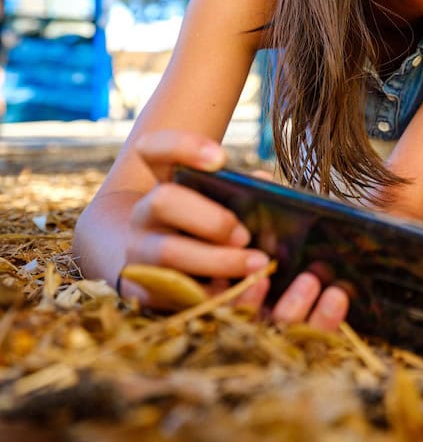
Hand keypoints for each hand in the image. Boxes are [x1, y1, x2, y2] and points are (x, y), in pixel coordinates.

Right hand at [120, 131, 348, 330]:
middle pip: (164, 200)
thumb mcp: (217, 202)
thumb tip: (267, 188)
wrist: (152, 267)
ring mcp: (137, 251)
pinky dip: (209, 294)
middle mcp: (143, 213)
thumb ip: (241, 190)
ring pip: (168, 253)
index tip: (221, 158)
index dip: (184, 147)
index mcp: (162, 181)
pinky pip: (173, 293)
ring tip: (257, 264)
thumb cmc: (202, 226)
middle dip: (210, 218)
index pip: (154, 149)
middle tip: (244, 234)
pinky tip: (235, 291)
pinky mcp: (142, 289)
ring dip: (217, 260)